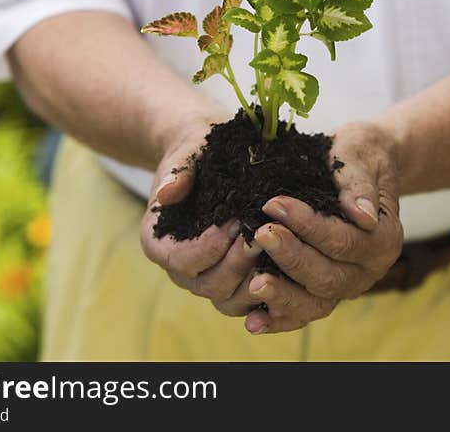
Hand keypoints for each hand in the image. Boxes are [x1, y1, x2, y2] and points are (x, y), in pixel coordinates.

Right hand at [139, 116, 266, 316]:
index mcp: (158, 242)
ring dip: (257, 280)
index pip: (180, 260)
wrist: (209, 154)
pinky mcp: (233, 279)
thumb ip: (178, 172)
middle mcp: (180, 269)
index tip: (234, 223)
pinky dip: (269, 291)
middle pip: (208, 285)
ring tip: (280, 252)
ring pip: (230, 299)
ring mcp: (207, 277)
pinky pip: (249, 298)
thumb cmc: (196, 150)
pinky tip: (291, 272)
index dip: (207, 247)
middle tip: (264, 236)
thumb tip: (167, 193)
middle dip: (238, 263)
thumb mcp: (186, 152)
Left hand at [243, 120, 403, 333]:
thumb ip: (358, 184)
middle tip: (260, 235)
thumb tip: (362, 216)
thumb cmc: (360, 154)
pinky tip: (253, 321)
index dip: (308, 226)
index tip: (274, 203)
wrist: (363, 164)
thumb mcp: (360, 154)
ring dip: (283, 297)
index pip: (344, 241)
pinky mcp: (325, 291)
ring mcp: (347, 285)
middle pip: (328, 277)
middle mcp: (369, 270)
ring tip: (253, 285)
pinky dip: (279, 318)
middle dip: (291, 258)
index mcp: (385, 239)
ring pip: (316, 304)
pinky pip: (303, 313)